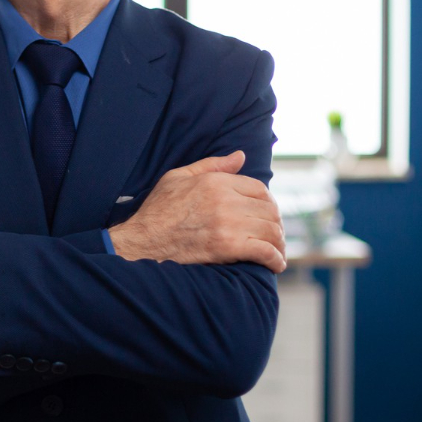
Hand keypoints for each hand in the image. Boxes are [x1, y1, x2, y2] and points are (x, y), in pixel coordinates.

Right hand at [109, 150, 285, 272]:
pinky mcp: (228, 247)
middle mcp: (226, 200)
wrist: (143, 241)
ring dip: (279, 243)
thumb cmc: (158, 210)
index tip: (267, 213)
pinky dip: (275, 259)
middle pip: (269, 210)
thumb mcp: (178, 177)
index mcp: (216, 181)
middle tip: (275, 234)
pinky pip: (264, 251)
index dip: (267, 202)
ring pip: (271, 230)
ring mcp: (228, 224)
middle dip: (276, 223)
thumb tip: (240, 156)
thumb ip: (212, 165)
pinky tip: (275, 264)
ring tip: (277, 251)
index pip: (259, 188)